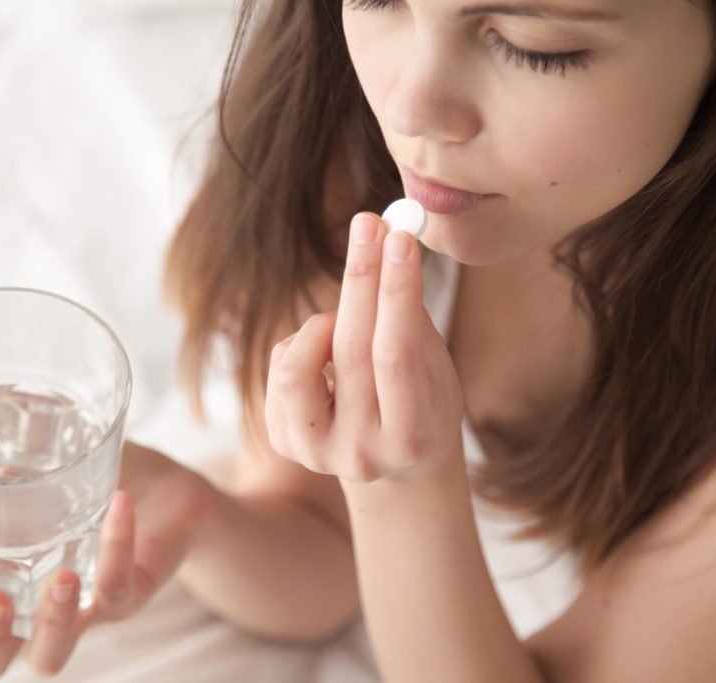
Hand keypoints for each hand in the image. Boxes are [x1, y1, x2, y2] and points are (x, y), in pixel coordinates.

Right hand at [0, 441, 213, 678]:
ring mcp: (77, 607)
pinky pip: (117, 591)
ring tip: (61, 578)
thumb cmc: (99, 475)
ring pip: (49, 654)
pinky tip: (120, 506)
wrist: (170, 490)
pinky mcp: (126, 597)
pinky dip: (117, 548)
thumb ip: (13, 429)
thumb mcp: (54, 447)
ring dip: (51, 624)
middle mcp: (27, 600)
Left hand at [264, 212, 464, 483]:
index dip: (397, 293)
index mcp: (412, 437)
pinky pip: (281, 369)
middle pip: (351, 352)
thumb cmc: (422, 398)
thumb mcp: (434, 366)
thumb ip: (411, 316)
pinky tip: (325, 354)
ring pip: (298, 366)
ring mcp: (318, 454)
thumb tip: (388, 239)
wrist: (394, 461)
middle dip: (362, 278)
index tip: (400, 236)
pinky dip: (302, 344)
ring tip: (341, 321)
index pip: (398, 355)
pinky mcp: (285, 443)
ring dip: (322, 323)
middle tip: (369, 224)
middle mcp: (362, 454)